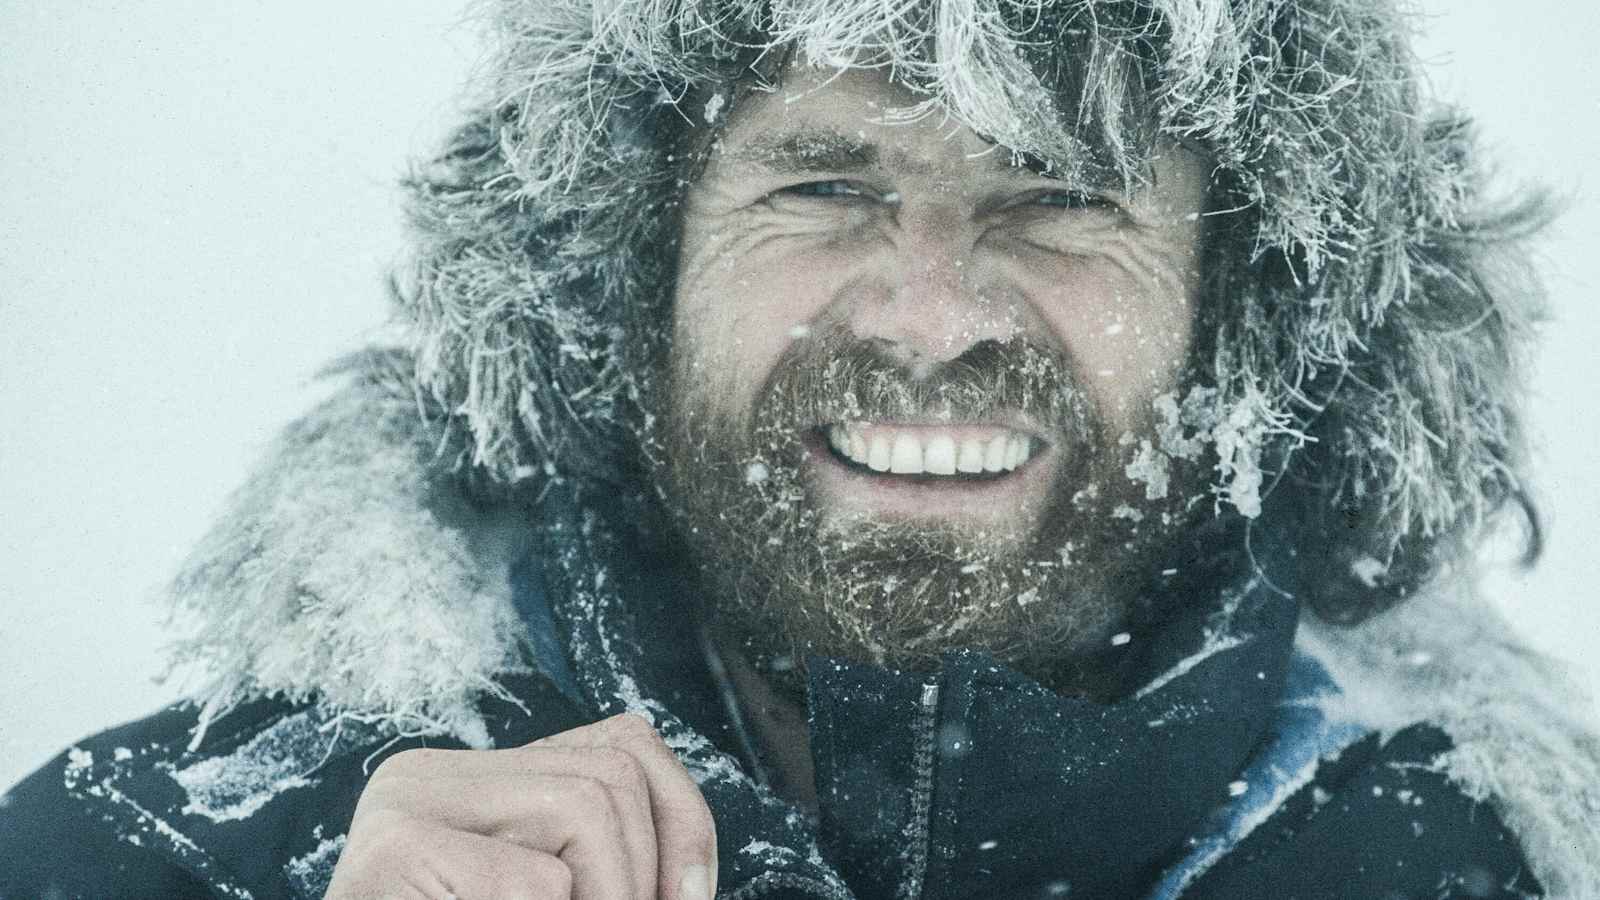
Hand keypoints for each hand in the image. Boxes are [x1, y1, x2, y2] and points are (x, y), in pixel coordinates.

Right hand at [325, 713, 717, 899]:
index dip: (683, 823)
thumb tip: (692, 876)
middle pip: (612, 778)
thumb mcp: (550, 892)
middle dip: (646, 876)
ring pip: (587, 810)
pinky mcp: (387, 855)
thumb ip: (603, 858)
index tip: (686, 898)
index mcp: (471, 779)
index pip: (624, 746)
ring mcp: (400, 807)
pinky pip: (534, 886)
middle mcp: (427, 775)